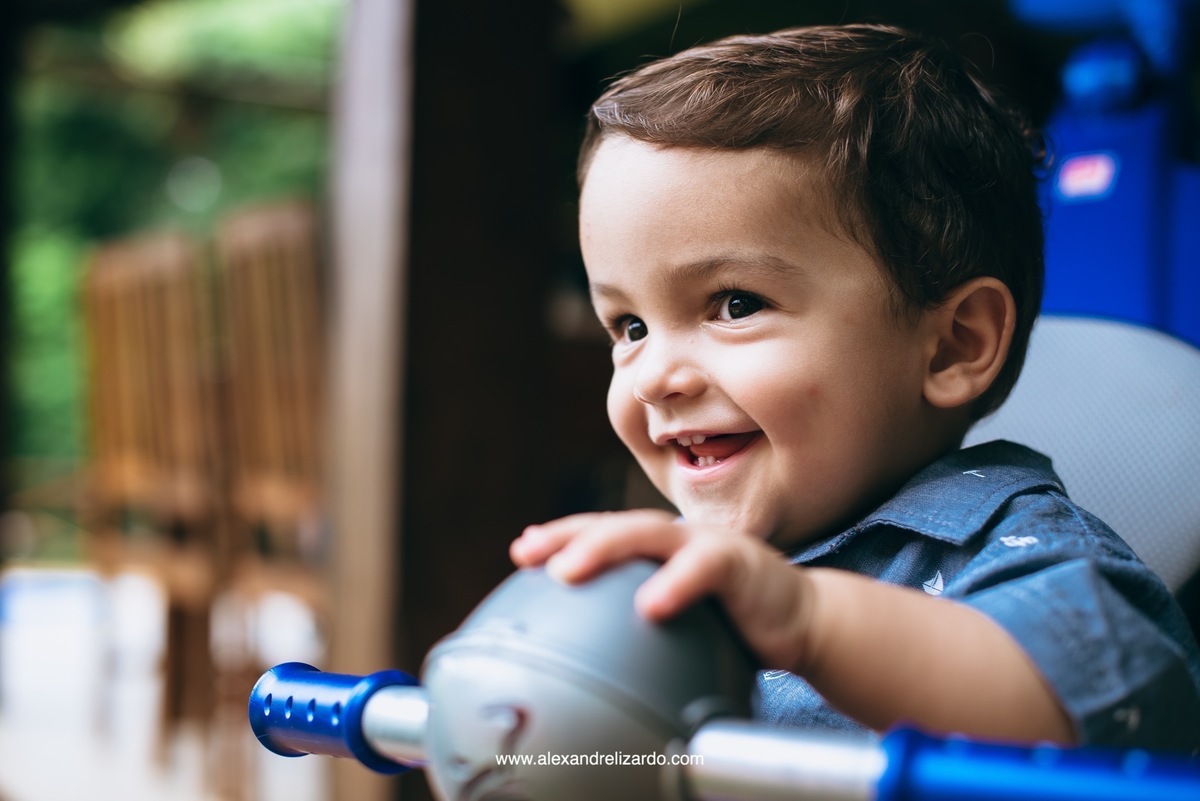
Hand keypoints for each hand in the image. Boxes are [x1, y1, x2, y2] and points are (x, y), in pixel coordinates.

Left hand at [510, 509, 817, 671]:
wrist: (803, 621)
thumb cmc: (733, 621)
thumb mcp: (679, 616)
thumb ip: (639, 620)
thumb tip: (585, 655)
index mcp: (657, 546)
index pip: (600, 531)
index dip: (560, 536)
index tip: (520, 553)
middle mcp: (675, 535)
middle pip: (613, 524)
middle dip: (569, 536)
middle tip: (530, 556)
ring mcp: (705, 542)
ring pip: (648, 533)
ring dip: (604, 547)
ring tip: (568, 570)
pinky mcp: (738, 561)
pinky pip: (701, 567)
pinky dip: (674, 582)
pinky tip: (650, 605)